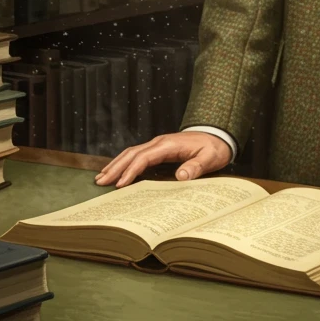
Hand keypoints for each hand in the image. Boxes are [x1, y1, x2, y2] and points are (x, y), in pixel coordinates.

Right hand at [94, 131, 231, 187]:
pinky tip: (117, 171)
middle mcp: (159, 142)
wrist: (218, 136)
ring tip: (101, 177)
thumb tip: (181, 177)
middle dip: (115, 167)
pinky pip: (137, 154)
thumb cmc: (214, 148)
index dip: (131, 171)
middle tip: (101, 182)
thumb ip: (197, 167)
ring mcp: (158, 144)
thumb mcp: (210, 158)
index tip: (120, 184)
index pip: (144, 157)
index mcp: (169, 145)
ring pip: (131, 152)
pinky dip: (124, 162)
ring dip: (116, 164)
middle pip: (132, 153)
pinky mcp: (158, 148)